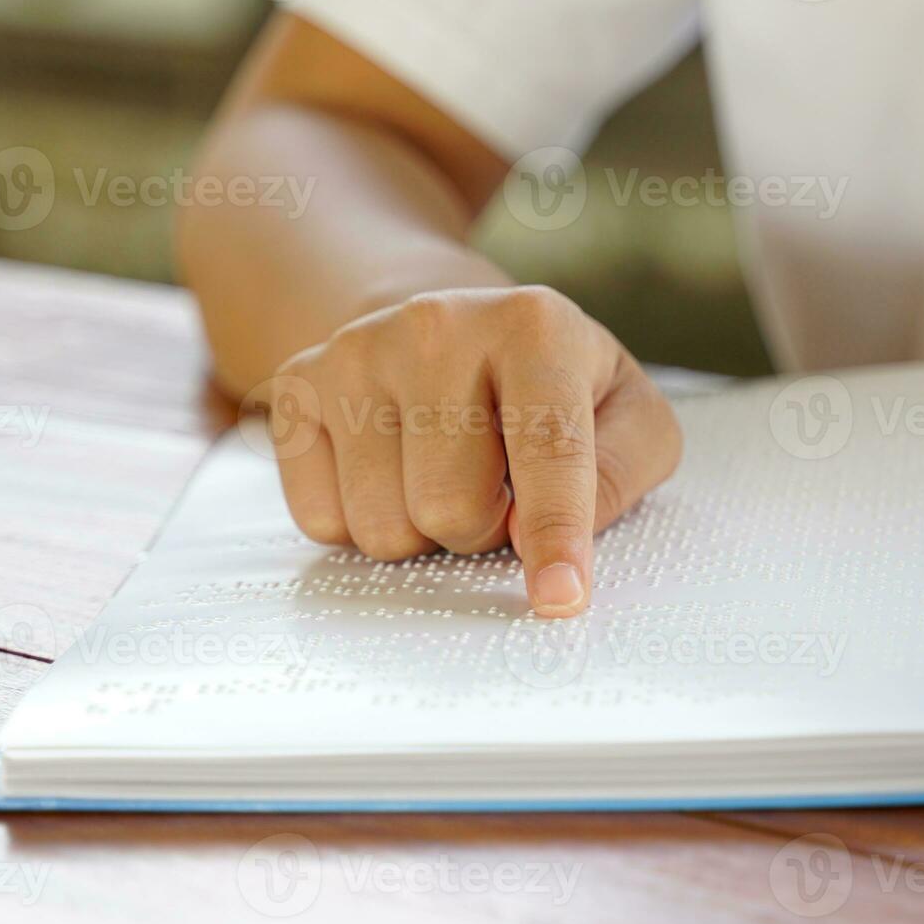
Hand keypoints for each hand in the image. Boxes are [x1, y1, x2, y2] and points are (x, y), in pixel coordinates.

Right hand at [264, 286, 680, 617]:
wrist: (449, 330)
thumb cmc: (550, 387)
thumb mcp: (625, 414)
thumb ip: (620, 474)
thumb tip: (563, 541)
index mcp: (533, 326)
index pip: (547, 448)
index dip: (556, 535)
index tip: (559, 597)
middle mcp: (435, 325)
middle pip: (452, 507)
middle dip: (482, 531)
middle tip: (496, 492)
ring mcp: (356, 352)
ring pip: (383, 526)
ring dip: (423, 533)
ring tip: (444, 476)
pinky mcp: (298, 386)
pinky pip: (322, 521)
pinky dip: (363, 524)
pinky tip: (391, 472)